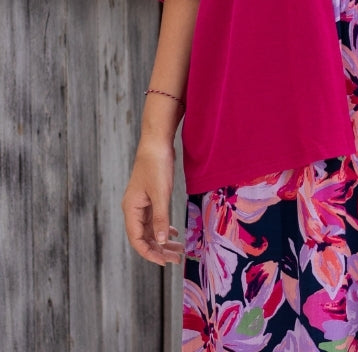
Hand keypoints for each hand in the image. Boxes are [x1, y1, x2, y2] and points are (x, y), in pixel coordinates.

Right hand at [121, 140, 182, 265]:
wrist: (156, 142)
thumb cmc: (157, 166)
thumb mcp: (161, 193)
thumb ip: (161, 218)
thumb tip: (161, 242)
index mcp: (131, 209)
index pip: (137, 240)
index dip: (150, 253)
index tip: (164, 262)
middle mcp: (133, 208)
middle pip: (144, 237)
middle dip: (159, 249)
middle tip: (176, 258)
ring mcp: (141, 203)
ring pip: (150, 228)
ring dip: (163, 240)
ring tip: (178, 250)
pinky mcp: (149, 197)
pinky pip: (154, 219)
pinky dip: (163, 227)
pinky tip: (173, 233)